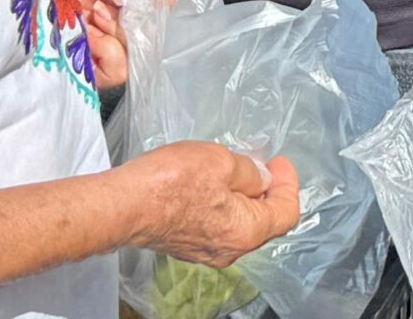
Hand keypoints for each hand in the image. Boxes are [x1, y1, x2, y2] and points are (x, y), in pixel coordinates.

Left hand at [64, 0, 184, 89]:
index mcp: (133, 10)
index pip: (166, 21)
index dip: (165, 10)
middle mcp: (123, 35)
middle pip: (154, 41)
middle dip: (136, 19)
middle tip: (111, 1)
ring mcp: (106, 55)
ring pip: (136, 58)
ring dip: (118, 33)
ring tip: (97, 13)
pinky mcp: (90, 71)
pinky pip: (115, 69)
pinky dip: (106, 47)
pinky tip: (89, 31)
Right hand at [122, 144, 302, 268]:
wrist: (124, 206)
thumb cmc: (172, 183)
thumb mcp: (222, 162)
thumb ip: (250, 172)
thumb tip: (262, 178)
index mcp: (246, 232)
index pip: (286, 213)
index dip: (289, 183)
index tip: (279, 161)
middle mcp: (229, 250)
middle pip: (264, 221)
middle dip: (267, 189)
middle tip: (262, 162)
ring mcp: (206, 251)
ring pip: (239, 223)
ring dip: (244, 196)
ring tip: (236, 168)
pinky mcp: (186, 244)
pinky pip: (217, 225)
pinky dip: (224, 204)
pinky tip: (212, 183)